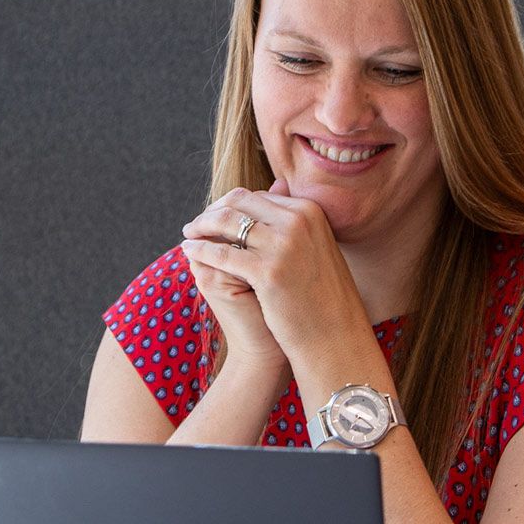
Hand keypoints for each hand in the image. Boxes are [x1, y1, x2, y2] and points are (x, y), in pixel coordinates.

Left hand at [181, 178, 370, 372]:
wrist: (334, 334)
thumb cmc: (321, 295)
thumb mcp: (314, 246)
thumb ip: (293, 219)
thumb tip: (272, 189)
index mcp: (309, 211)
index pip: (257, 196)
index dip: (230, 205)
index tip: (214, 216)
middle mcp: (298, 221)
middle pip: (239, 202)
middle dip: (212, 211)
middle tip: (195, 224)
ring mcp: (284, 245)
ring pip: (227, 222)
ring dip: (201, 226)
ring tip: (188, 235)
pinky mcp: (268, 272)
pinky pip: (222, 253)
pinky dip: (201, 250)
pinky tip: (189, 253)